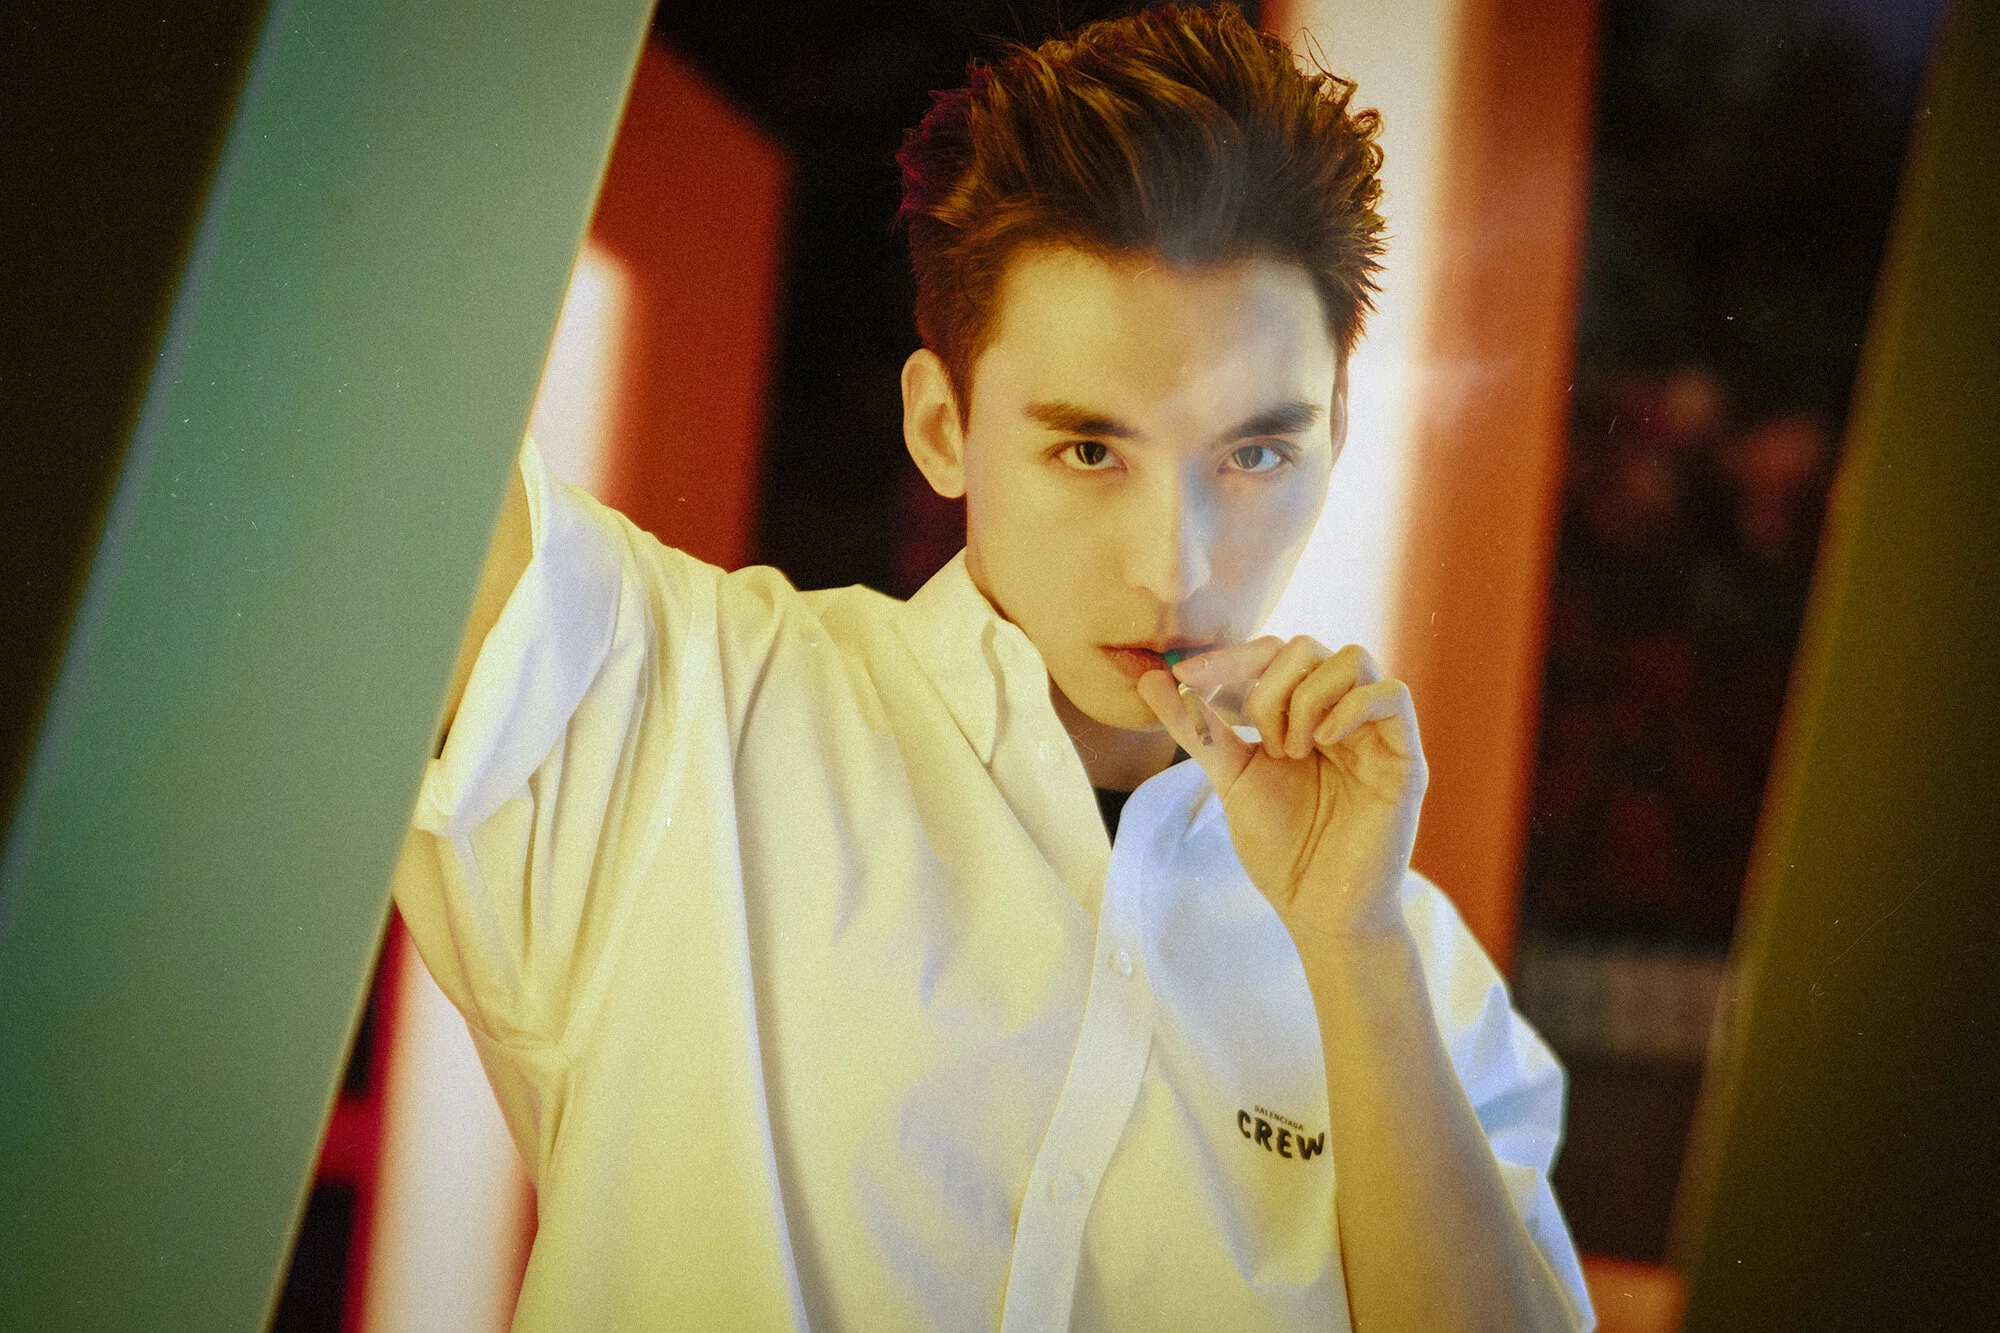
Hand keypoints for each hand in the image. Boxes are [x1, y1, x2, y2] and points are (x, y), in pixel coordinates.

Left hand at [1137, 638, 1426, 941]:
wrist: (1318, 908)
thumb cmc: (1281, 848)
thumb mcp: (1231, 778)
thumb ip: (1198, 729)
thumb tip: (1149, 680)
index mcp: (1300, 715)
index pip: (1271, 655)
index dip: (1229, 657)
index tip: (1183, 676)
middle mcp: (1339, 716)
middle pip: (1308, 648)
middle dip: (1269, 686)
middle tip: (1263, 743)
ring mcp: (1374, 734)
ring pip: (1352, 660)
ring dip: (1308, 697)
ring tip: (1293, 750)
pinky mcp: (1404, 758)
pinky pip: (1393, 695)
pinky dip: (1352, 707)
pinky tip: (1323, 742)